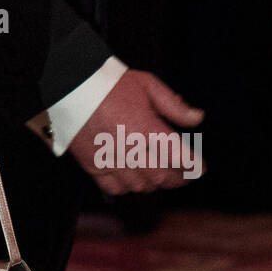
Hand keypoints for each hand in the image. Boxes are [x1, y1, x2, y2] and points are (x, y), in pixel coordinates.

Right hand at [69, 69, 205, 194]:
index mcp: (145, 127)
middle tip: (184, 176)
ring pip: (140, 186)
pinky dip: (129, 187)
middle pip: (162, 176)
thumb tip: (197, 118)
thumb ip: (174, 105)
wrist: (72, 85)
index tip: (200, 168)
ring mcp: (109, 159)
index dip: (194, 167)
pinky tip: (135, 180)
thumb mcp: (148, 84)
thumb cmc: (110, 82)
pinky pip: (115, 188)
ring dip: (155, 184)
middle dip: (178, 179)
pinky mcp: (92, 164)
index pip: (179, 158)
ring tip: (161, 177)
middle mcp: (129, 148)